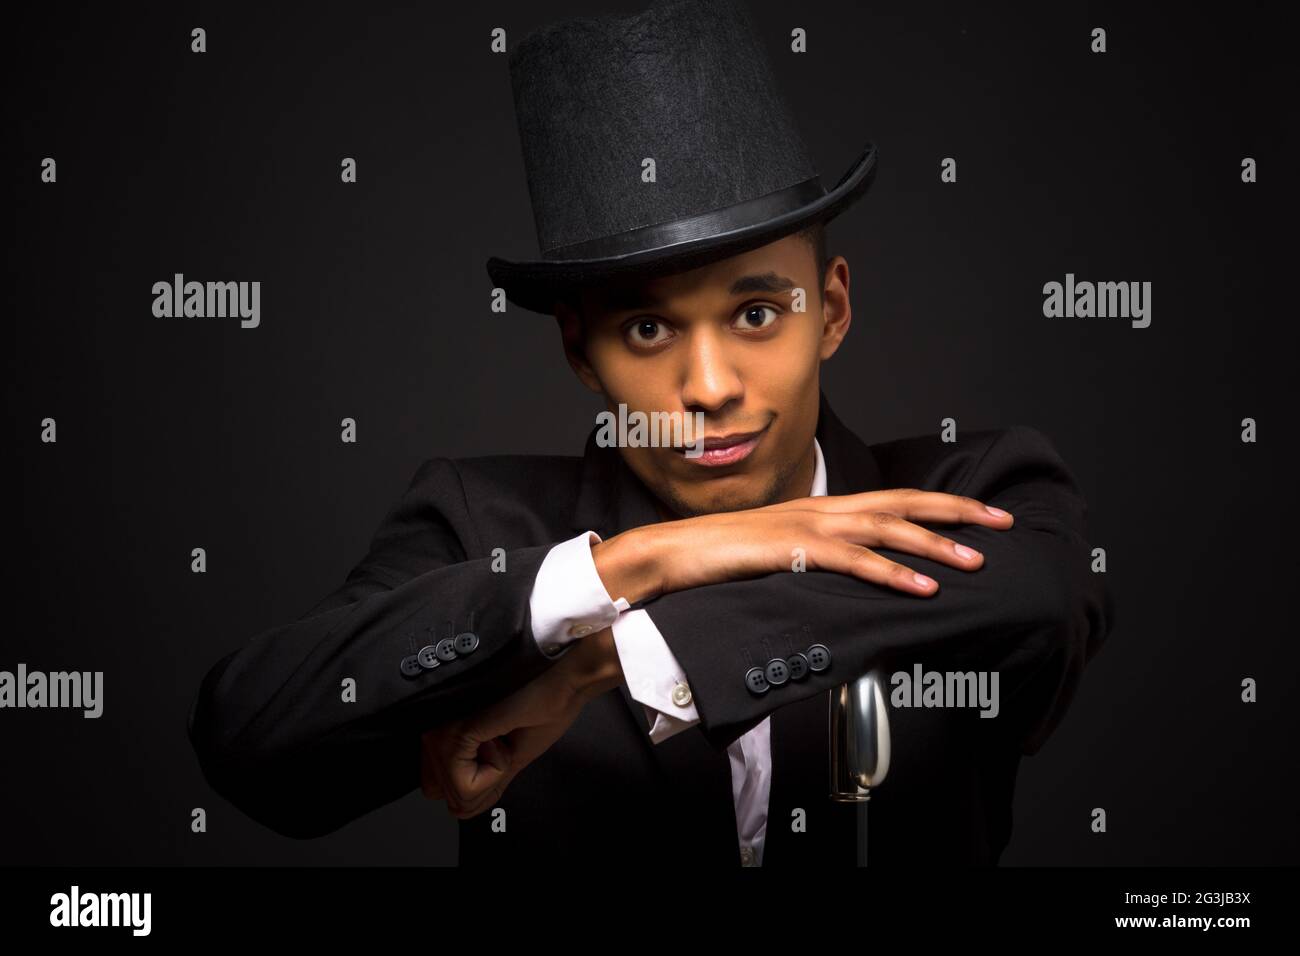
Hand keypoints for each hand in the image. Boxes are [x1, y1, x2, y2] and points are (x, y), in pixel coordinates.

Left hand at [420, 629, 621, 817]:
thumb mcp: (510, 756)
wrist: (563, 686)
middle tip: (498, 749)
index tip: (497, 754)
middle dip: (473, 785)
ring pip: (450, 789)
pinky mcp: (460, 730)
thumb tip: (460, 811)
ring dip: (485, 778)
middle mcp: (438, 729)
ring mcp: (446, 729)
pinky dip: (492, 773)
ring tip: (502, 741)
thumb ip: (483, 782)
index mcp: (449, 735)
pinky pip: (463, 781)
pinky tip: (503, 744)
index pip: (433, 787)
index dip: (468, 788)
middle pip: (436, 791)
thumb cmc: (544, 710)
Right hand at [593, 488, 1013, 602]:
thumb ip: (814, 558)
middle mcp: (820, 508)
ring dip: (935, 544)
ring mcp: (806, 525)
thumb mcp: (778, 555)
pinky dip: (891, 572)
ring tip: (975, 561)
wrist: (667, 554)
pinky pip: (851, 560)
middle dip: (957, 511)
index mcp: (820, 507)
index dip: (941, 504)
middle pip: (902, 502)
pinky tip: (921, 587)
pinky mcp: (789, 549)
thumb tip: (850, 574)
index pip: (893, 500)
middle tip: (1003, 523)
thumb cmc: (718, 558)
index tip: (983, 515)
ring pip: (885, 528)